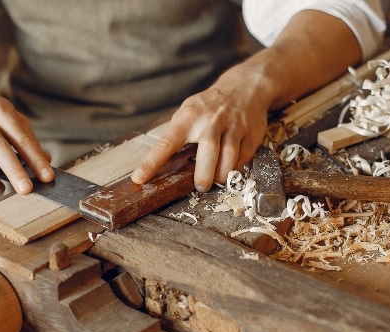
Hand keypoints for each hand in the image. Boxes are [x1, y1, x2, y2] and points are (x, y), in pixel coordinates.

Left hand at [131, 66, 273, 191]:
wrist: (244, 87)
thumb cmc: (209, 106)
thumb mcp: (188, 112)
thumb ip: (178, 135)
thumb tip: (161, 165)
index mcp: (188, 117)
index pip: (166, 143)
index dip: (151, 163)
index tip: (139, 179)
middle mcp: (211, 120)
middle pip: (208, 150)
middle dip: (203, 174)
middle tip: (200, 186)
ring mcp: (233, 126)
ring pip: (229, 156)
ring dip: (222, 174)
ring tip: (216, 180)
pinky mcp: (251, 133)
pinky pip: (243, 157)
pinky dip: (236, 167)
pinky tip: (230, 168)